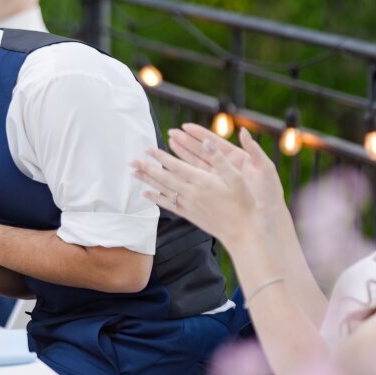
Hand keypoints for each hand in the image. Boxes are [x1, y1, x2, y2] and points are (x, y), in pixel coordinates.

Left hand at [132, 125, 280, 245]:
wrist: (243, 232)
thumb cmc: (244, 203)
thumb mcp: (236, 177)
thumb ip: (219, 159)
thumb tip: (207, 142)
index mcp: (202, 181)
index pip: (176, 166)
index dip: (160, 157)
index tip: (147, 149)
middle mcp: (192, 193)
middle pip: (164, 178)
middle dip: (147, 168)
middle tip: (131, 161)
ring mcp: (189, 205)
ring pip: (163, 191)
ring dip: (147, 181)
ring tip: (133, 174)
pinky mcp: (190, 215)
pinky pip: (169, 205)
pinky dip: (156, 199)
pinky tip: (146, 195)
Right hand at [169, 124, 285, 211]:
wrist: (271, 217)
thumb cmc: (271, 193)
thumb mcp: (266, 169)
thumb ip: (255, 150)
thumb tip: (244, 131)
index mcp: (237, 158)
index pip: (215, 143)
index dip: (200, 134)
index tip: (186, 126)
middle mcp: (227, 167)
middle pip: (202, 151)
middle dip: (186, 142)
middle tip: (171, 133)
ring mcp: (221, 179)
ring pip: (197, 164)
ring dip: (183, 155)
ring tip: (169, 145)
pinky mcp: (217, 191)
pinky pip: (199, 180)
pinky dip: (187, 174)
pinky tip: (176, 170)